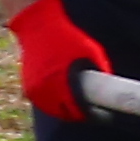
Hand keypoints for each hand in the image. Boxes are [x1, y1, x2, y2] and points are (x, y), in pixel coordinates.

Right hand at [5, 0, 110, 122]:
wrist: (38, 26)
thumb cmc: (67, 37)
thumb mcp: (91, 51)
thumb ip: (101, 70)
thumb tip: (111, 87)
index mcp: (62, 83)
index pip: (77, 111)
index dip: (90, 114)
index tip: (100, 112)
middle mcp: (46, 89)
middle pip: (65, 114)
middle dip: (77, 113)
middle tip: (91, 109)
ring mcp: (35, 89)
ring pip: (53, 111)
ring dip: (64, 110)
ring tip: (78, 105)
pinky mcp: (28, 87)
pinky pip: (43, 102)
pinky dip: (53, 103)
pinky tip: (63, 98)